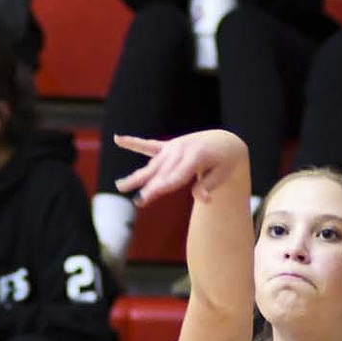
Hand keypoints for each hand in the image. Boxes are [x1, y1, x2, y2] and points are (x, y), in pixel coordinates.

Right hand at [113, 129, 248, 206]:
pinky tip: (118, 139)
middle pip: (162, 173)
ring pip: (152, 165)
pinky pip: (148, 146)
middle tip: (138, 201)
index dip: (163, 186)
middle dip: (149, 187)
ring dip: (137, 176)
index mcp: (195, 157)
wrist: (223, 142)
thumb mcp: (222, 175)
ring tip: (120, 186)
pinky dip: (133, 143)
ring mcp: (173, 147)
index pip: (176, 176)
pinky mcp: (168, 146)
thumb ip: (208, 186)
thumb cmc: (223, 163)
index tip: (150, 196)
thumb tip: (203, 200)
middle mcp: (181, 150)